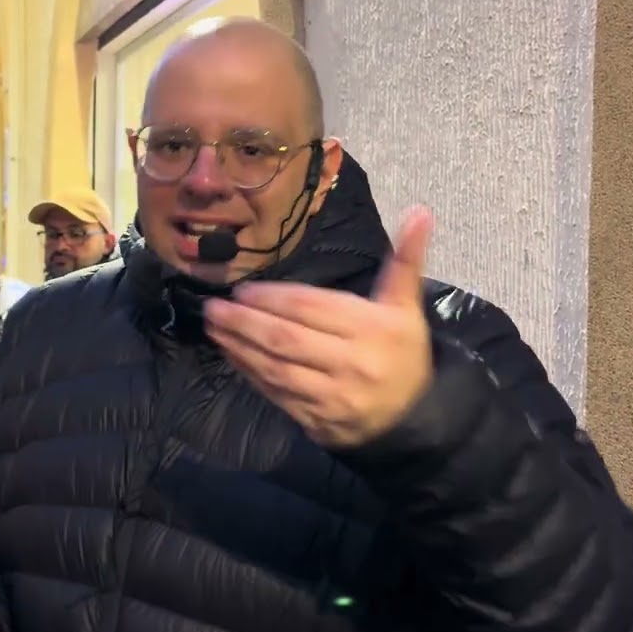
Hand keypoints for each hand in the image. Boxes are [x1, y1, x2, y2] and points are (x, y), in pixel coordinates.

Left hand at [204, 208, 434, 447]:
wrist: (413, 417)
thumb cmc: (403, 354)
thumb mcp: (406, 307)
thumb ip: (405, 261)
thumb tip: (419, 211)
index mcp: (370, 329)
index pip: (311, 308)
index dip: (273, 298)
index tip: (243, 290)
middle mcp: (349, 363)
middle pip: (286, 339)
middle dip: (245, 322)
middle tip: (214, 307)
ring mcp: (331, 396)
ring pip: (276, 369)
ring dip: (239, 348)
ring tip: (214, 327)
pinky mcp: (316, 420)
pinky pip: (276, 395)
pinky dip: (250, 374)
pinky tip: (232, 355)